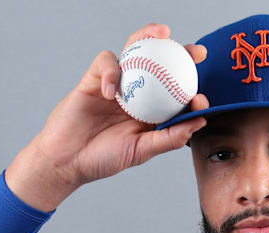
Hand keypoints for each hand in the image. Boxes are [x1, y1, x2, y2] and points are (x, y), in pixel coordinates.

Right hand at [5, 23, 207, 211]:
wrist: (67, 161)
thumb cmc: (103, 159)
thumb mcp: (142, 151)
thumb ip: (169, 137)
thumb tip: (200, 120)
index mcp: (151, 110)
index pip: (176, 90)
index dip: (192, 88)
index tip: (201, 98)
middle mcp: (137, 92)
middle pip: (160, 63)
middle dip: (179, 51)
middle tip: (197, 52)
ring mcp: (116, 83)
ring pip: (134, 51)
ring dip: (148, 37)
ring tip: (162, 34)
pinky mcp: (94, 79)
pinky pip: (106, 63)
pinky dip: (111, 72)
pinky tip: (112, 91)